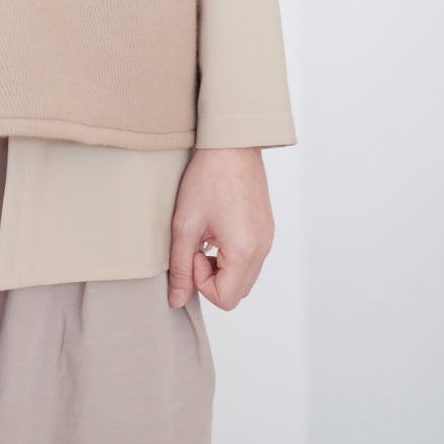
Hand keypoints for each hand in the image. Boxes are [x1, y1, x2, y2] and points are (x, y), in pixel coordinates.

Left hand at [167, 147, 274, 311]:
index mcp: (245, 252)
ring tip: (205, 235)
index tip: (193, 252)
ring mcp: (267, 239)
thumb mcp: (185, 224)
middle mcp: (263, 249)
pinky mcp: (265, 228)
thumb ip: (180, 266)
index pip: (225, 299)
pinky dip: (231, 254)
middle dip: (211, 277)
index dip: (201, 282)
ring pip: (244, 276)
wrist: (231, 143)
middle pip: (237, 292)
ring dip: (221, 266)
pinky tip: (216, 227)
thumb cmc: (208, 178)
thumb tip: (176, 300)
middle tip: (197, 245)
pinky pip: (250, 258)